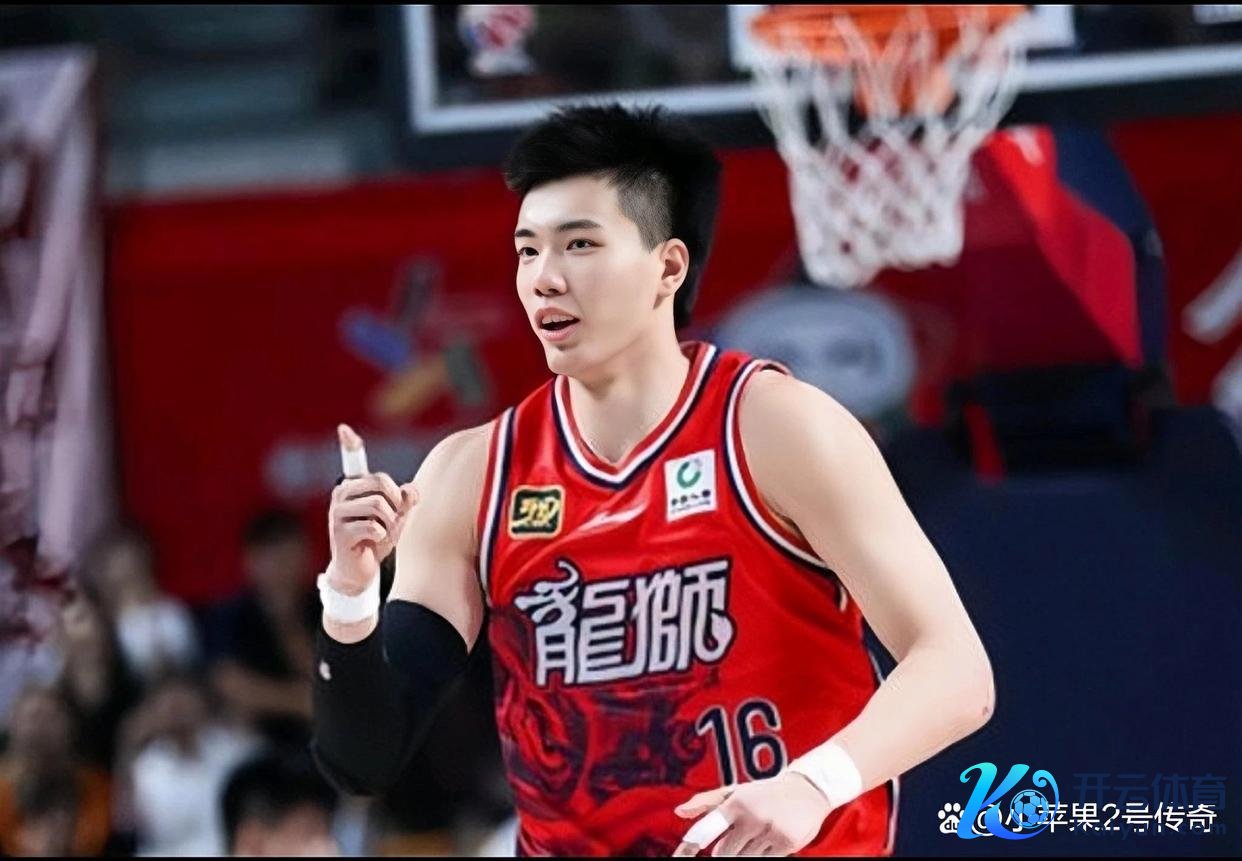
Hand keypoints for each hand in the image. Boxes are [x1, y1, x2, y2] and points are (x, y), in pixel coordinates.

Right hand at [326, 423, 417, 595]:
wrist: (359, 572)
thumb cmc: (377, 539)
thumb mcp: (397, 518)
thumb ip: (407, 501)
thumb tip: (411, 490)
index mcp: (354, 487)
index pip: (353, 460)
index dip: (350, 444)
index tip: (344, 428)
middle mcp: (341, 495)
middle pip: (382, 483)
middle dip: (396, 504)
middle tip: (391, 520)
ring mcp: (337, 513)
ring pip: (379, 506)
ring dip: (390, 523)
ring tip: (381, 533)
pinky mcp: (339, 532)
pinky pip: (375, 527)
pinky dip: (383, 537)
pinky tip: (372, 543)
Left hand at [673, 771, 833, 856]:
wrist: (807, 789)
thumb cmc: (763, 792)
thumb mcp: (736, 792)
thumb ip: (706, 802)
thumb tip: (679, 812)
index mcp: (735, 802)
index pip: (708, 828)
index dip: (692, 845)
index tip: (683, 853)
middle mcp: (751, 816)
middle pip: (725, 853)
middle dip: (727, 851)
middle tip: (741, 836)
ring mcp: (770, 830)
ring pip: (745, 859)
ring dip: (746, 853)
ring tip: (757, 835)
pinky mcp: (787, 843)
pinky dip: (763, 855)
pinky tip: (769, 842)